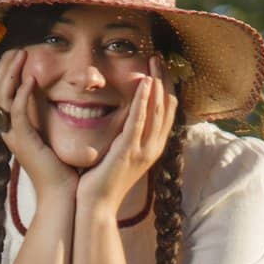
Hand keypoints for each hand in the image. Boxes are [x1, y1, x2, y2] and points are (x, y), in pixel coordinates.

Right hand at [0, 49, 77, 198]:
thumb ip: (48, 115)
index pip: (1, 92)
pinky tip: (31, 79)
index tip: (18, 52)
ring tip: (21, 55)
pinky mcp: (24, 143)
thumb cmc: (61, 168)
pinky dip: (22, 94)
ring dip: (11, 74)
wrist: (62, 194)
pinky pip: (17, 113)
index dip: (6, 70)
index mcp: (13, 127)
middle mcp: (8, 130)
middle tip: (17, 48)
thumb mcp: (52, 134)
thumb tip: (58, 95)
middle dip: (5, 66)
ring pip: (2, 98)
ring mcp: (13, 137)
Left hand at [75, 54, 176, 214]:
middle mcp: (153, 148)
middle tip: (158, 57)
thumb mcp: (121, 155)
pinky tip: (144, 83)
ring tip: (153, 62)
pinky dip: (143, 101)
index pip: (167, 112)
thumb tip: (124, 117)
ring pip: (156, 110)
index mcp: (153, 148)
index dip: (166, 88)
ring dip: (156, 83)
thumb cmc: (103, 182)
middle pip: (166, 107)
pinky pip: (138, 121)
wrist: (96, 206)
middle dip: (164, 79)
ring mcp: (143, 150)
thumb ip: (126, 136)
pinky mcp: (128, 151)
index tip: (161, 68)